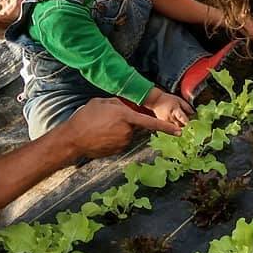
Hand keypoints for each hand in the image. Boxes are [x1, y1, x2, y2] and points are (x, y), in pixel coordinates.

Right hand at [65, 97, 179, 157]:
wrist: (73, 139)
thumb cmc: (85, 118)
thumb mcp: (102, 102)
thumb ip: (118, 103)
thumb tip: (126, 105)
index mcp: (126, 116)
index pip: (151, 122)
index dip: (166, 127)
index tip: (178, 132)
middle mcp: (127, 131)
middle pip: (135, 125)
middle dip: (127, 121)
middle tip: (108, 119)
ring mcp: (123, 142)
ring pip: (128, 133)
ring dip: (120, 129)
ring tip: (102, 127)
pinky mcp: (118, 150)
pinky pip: (122, 141)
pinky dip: (115, 138)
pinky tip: (102, 135)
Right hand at [143, 88, 193, 128]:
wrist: (156, 101)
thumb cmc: (167, 99)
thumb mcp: (179, 100)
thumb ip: (187, 107)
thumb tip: (193, 113)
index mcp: (175, 111)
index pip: (183, 119)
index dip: (188, 123)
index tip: (192, 125)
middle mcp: (170, 118)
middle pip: (181, 126)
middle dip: (185, 125)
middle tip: (188, 122)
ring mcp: (166, 122)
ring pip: (176, 128)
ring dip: (180, 126)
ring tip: (181, 121)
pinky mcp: (163, 124)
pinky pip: (171, 128)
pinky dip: (175, 126)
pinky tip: (175, 122)